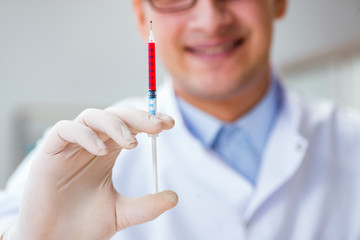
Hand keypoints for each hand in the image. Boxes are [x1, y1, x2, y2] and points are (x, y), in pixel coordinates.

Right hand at [11, 107, 177, 239]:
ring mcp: (70, 147)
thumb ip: (146, 206)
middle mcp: (91, 145)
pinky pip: (64, 130)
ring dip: (115, 124)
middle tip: (158, 126)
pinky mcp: (49, 153)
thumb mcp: (121, 213)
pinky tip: (101, 152)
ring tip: (132, 143)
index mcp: (108, 152)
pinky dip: (84, 135)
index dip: (149, 121)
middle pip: (115, 116)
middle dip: (138, 117)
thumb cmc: (84, 225)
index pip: (130, 126)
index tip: (169, 124)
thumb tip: (174, 197)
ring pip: (92, 117)